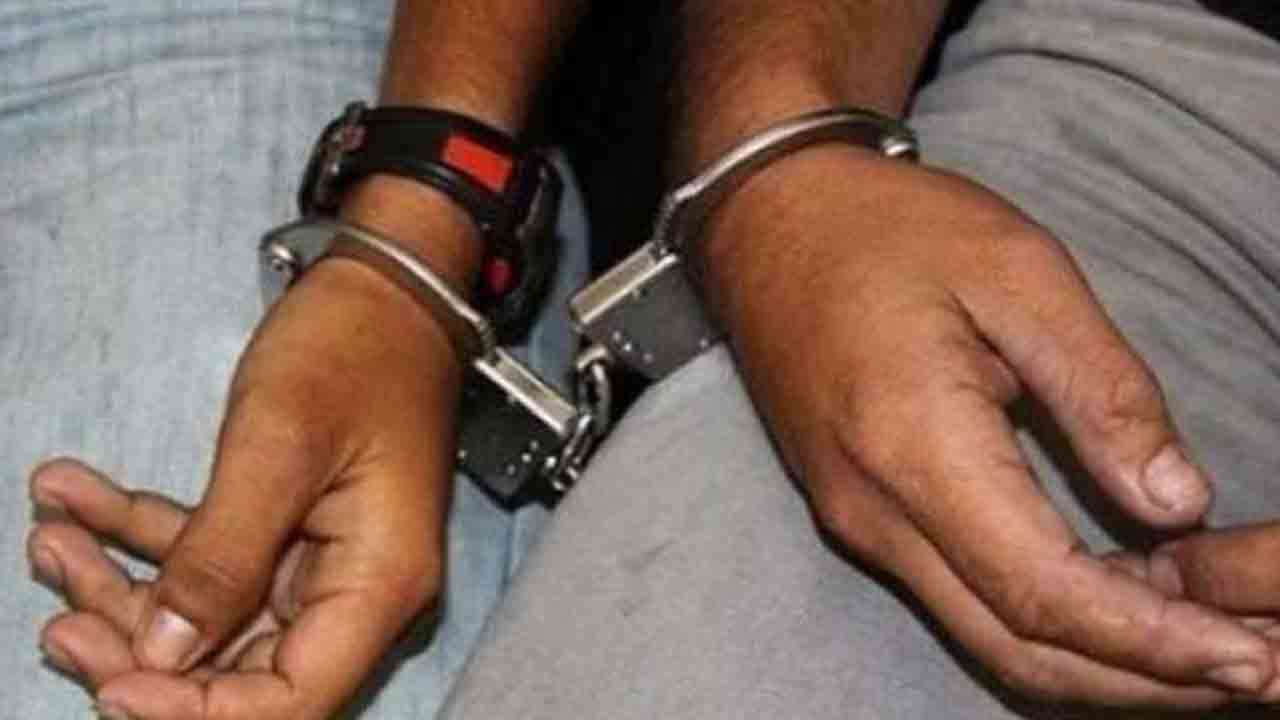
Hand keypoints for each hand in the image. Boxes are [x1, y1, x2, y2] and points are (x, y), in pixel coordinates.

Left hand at [29, 246, 460, 718]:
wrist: (385, 289)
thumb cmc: (353, 351)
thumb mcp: (279, 444)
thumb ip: (222, 555)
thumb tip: (162, 655)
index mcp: (376, 585)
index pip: (288, 701)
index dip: (196, 712)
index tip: (113, 682)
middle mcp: (352, 591)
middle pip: (239, 670)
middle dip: (140, 649)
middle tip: (57, 613)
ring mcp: (315, 561)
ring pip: (207, 616)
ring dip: (123, 585)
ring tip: (51, 535)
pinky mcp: (283, 529)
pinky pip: (203, 555)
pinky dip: (138, 531)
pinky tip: (75, 496)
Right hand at [700, 144, 1279, 706]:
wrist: (768, 223)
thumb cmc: (887, 228)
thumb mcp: (1018, 271)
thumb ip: (1102, 390)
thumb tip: (1176, 503)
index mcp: (913, 443)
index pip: (1043, 590)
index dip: (1152, 642)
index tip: (1248, 657)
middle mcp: (873, 509)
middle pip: (1015, 647)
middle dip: (1138, 682)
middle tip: (1247, 670)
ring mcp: (857, 520)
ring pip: (987, 639)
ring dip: (1098, 665)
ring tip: (1200, 652)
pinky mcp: (857, 514)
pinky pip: (959, 602)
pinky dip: (1047, 627)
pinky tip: (1117, 605)